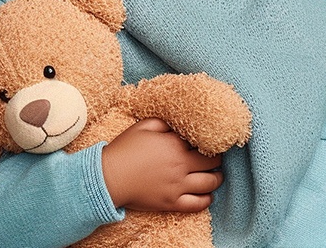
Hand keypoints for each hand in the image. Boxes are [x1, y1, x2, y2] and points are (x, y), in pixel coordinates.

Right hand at [101, 117, 222, 211]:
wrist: (109, 178)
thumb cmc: (124, 150)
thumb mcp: (143, 126)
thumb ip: (164, 122)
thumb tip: (178, 124)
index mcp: (174, 144)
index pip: (201, 142)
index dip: (207, 141)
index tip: (210, 141)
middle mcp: (180, 165)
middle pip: (211, 162)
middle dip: (217, 159)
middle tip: (217, 158)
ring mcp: (177, 186)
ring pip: (209, 183)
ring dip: (217, 178)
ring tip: (217, 176)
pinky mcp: (171, 203)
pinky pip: (197, 204)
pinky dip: (207, 200)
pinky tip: (209, 195)